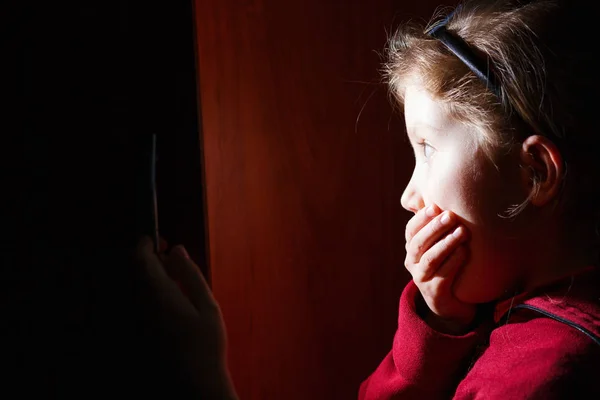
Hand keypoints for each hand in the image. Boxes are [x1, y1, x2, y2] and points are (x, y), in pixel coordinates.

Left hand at [135, 236, 237, 398]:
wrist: (194, 383)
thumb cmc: (206, 344)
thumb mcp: (207, 306)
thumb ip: (191, 275)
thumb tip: (177, 249)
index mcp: (159, 295)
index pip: (140, 260)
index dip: (146, 244)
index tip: (159, 239)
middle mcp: (141, 305)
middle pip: (135, 272)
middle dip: (150, 260)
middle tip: (173, 259)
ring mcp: (137, 319)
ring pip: (136, 286)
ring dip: (151, 277)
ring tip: (175, 282)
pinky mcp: (138, 331)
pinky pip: (138, 302)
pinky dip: (150, 294)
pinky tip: (170, 302)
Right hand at [404, 204, 474, 333]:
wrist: (452, 302)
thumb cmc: (449, 265)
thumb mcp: (442, 245)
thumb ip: (442, 227)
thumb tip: (453, 198)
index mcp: (412, 248)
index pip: (411, 230)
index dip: (422, 218)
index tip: (435, 206)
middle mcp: (412, 263)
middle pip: (419, 243)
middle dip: (434, 228)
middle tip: (451, 216)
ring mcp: (421, 279)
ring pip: (430, 259)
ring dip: (446, 244)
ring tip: (462, 232)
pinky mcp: (434, 293)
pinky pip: (442, 276)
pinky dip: (453, 262)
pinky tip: (465, 252)